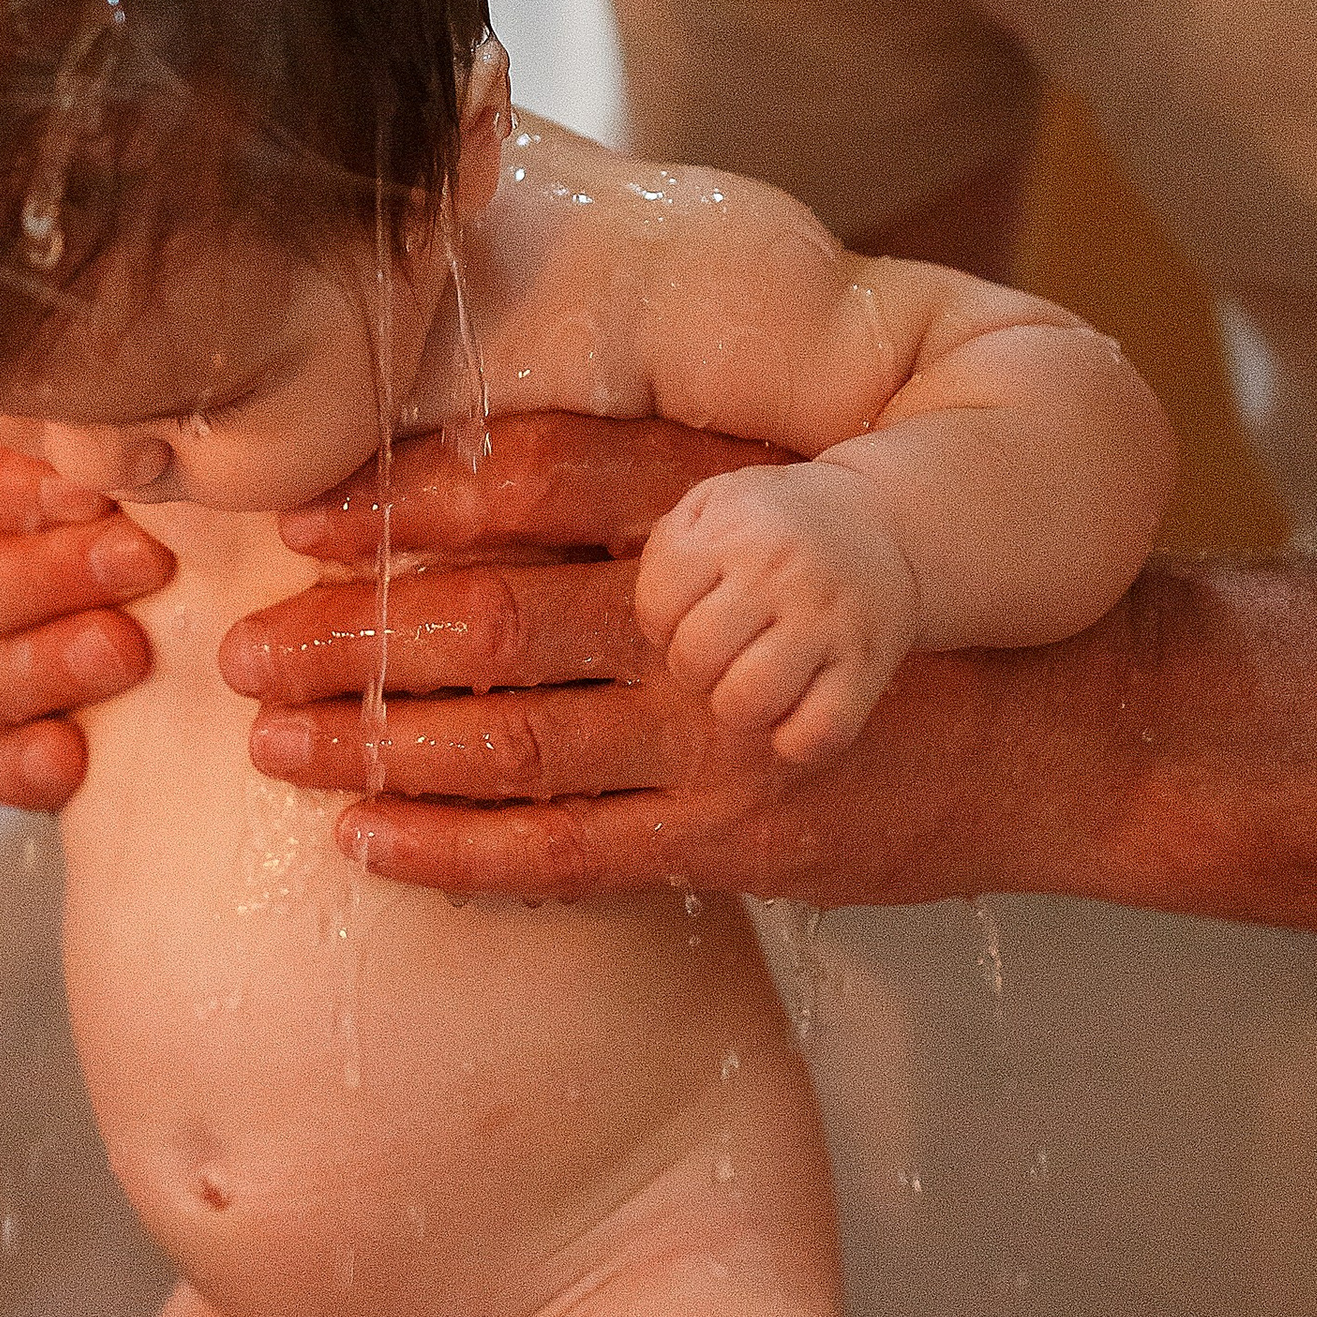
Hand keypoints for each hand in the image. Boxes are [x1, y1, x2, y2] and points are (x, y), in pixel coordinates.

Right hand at [0, 409, 170, 810]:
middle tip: (141, 563)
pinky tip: (71, 755)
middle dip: (49, 578)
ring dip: (48, 665)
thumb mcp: (95, 402)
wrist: (175, 510)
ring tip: (126, 651)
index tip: (94, 491)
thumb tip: (107, 416)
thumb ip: (79, 407)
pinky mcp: (12, 725)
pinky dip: (26, 763)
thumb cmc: (136, 438)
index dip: (15, 495)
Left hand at [218, 409, 1020, 902]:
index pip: (532, 479)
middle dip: (348, 640)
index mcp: (723, 504)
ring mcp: (724, 737)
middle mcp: (713, 616)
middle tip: (240, 648)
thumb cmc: (915, 597)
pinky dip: (457, 853)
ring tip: (270, 747)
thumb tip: (493, 460)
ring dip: (373, 750)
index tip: (302, 520)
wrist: (1075, 724)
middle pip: (490, 617)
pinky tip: (368, 845)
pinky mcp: (738, 840)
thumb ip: (671, 485)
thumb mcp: (809, 491)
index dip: (404, 497)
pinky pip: (569, 856)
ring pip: (508, 743)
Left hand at [632, 462, 922, 765]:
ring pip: (749, 700)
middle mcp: (782, 572)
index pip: (657, 605)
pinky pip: (818, 733)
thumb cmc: (781, 520)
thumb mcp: (721, 498)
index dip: (660, 625)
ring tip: (750, 686)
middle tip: (720, 655)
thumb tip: (652, 606)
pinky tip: (792, 716)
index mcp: (736, 529)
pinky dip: (794, 741)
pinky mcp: (868, 664)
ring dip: (737, 708)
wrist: (886, 521)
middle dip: (694, 670)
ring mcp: (829, 621)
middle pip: (696, 658)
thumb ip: (672, 540)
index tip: (688, 618)